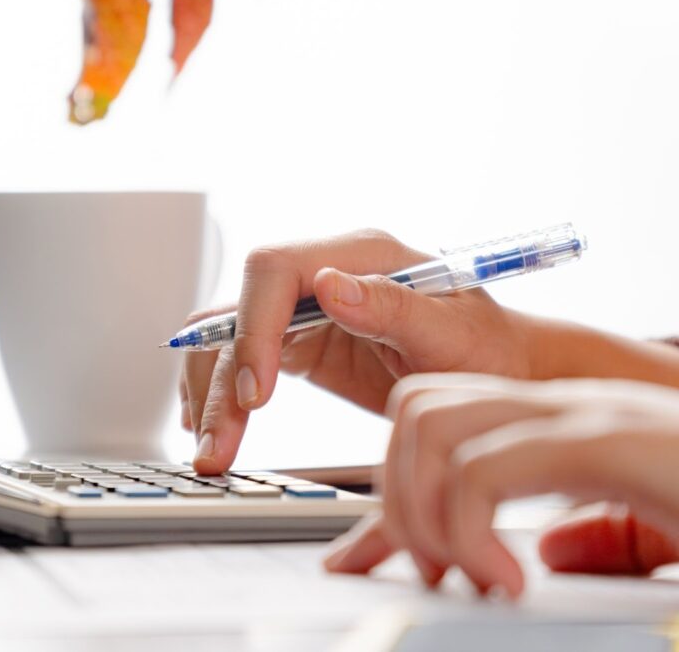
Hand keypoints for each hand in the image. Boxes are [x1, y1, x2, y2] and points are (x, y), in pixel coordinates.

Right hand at [180, 230, 536, 473]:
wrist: (498, 373)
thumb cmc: (488, 350)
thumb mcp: (455, 334)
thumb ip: (394, 308)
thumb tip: (331, 286)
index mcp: (360, 255)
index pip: (275, 270)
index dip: (254, 327)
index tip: (258, 394)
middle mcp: (322, 275)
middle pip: (238, 310)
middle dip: (219, 378)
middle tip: (220, 444)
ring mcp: (306, 310)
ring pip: (228, 340)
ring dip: (211, 394)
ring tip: (213, 453)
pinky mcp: (299, 343)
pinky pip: (240, 360)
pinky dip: (218, 393)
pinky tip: (214, 428)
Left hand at [325, 373, 678, 597]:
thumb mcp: (653, 539)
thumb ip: (596, 539)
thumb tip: (540, 555)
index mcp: (563, 429)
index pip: (437, 424)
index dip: (388, 493)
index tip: (369, 561)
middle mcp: (565, 409)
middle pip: (417, 407)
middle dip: (392, 494)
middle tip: (428, 569)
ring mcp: (589, 417)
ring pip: (434, 421)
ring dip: (421, 506)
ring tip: (462, 573)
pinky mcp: (618, 442)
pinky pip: (489, 465)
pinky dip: (469, 528)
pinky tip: (507, 582)